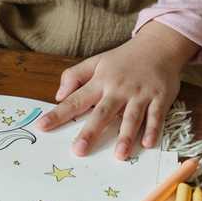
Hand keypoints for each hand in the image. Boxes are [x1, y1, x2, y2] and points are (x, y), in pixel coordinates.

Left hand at [36, 22, 200, 159]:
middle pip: (102, 112)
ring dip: (125, 136)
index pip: (75, 100)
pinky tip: (147, 144)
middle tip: (78, 150)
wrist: (159, 45)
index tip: (42, 127)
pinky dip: (153, 129)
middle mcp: (118, 89)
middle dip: (90, 132)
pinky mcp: (160, 97)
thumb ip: (75, 76)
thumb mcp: (96, 61)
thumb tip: (58, 96)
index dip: (58, 114)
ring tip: (119, 155)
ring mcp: (140, 94)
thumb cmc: (124, 58)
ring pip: (131, 117)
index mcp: (100, 81)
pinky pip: (156, 116)